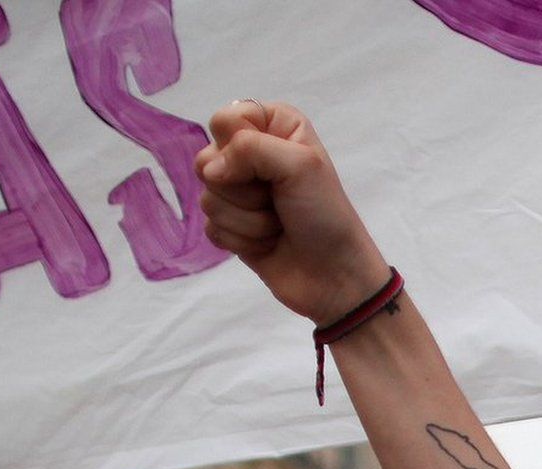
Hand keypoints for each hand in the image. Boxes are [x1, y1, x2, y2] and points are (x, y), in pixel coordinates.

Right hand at [195, 101, 393, 323]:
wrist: (334, 275)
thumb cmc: (325, 215)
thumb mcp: (300, 165)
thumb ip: (249, 149)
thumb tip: (209, 170)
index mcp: (274, 126)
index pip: (224, 119)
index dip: (239, 146)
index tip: (271, 167)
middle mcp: (253, 154)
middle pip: (207, 160)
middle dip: (243, 189)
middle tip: (277, 200)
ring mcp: (240, 193)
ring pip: (208, 197)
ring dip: (248, 219)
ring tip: (278, 224)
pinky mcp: (231, 226)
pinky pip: (210, 227)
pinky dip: (242, 239)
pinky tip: (268, 243)